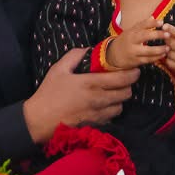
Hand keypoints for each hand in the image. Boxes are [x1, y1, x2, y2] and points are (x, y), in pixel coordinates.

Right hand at [24, 48, 139, 143]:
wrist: (39, 120)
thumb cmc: (48, 93)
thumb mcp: (58, 69)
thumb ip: (75, 56)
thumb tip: (88, 50)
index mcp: (91, 83)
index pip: (122, 79)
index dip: (132, 74)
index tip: (135, 70)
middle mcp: (99, 99)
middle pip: (126, 93)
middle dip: (128, 86)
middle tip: (122, 80)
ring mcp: (98, 114)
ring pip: (121, 106)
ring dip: (120, 99)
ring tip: (113, 93)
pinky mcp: (96, 125)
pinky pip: (111, 117)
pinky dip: (111, 111)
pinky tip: (103, 106)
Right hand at [106, 24, 170, 68]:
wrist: (113, 55)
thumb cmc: (125, 41)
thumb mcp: (131, 31)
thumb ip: (142, 25)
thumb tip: (153, 17)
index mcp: (131, 31)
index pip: (142, 25)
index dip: (152, 23)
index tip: (162, 22)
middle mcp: (132, 40)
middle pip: (145, 36)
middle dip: (157, 35)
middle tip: (168, 34)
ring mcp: (133, 51)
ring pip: (148, 50)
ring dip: (159, 49)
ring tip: (168, 48)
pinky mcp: (135, 61)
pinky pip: (147, 60)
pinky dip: (156, 58)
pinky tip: (163, 55)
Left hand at [161, 23, 174, 77]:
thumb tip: (164, 28)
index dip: (172, 30)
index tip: (164, 26)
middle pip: (173, 44)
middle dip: (167, 39)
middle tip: (165, 37)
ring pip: (169, 53)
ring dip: (166, 49)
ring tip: (170, 47)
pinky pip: (168, 62)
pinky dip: (167, 58)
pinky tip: (171, 56)